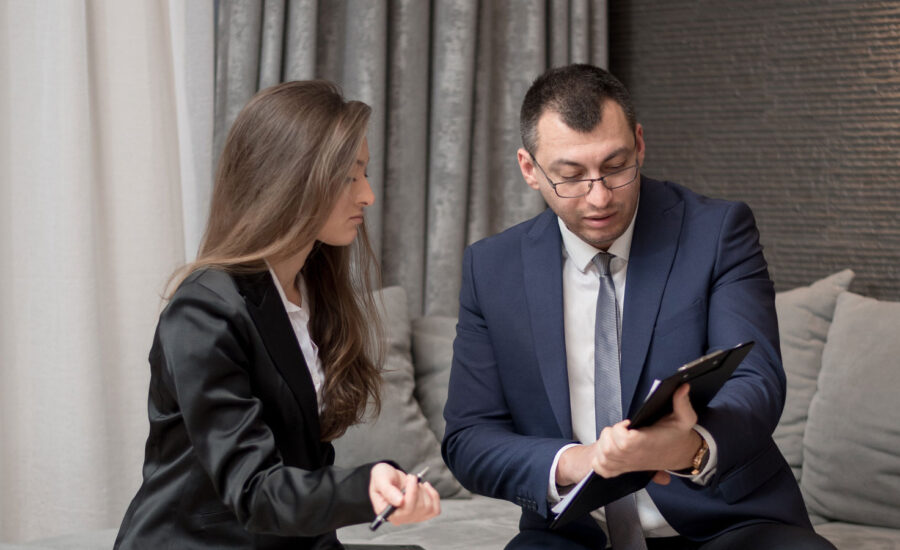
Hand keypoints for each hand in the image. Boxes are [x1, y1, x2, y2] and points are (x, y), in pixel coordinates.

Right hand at [369, 463, 439, 524]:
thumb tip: (399, 502)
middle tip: (410, 478)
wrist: (389, 476)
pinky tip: (425, 488)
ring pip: (428, 507)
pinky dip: (433, 496)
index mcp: (388, 512)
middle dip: (417, 488)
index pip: (406, 510)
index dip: (412, 494)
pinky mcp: (422, 513)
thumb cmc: (382, 478)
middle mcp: (400, 518)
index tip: (411, 479)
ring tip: (414, 484)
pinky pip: (435, 510)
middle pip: (419, 508)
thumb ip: (388, 490)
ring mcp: (412, 517)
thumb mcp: (380, 479)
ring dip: (424, 491)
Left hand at [557, 384, 701, 485]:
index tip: (628, 424)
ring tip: (614, 437)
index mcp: (646, 444)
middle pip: (608, 448)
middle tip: (621, 429)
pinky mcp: (621, 470)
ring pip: (602, 456)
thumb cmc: (677, 436)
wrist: (678, 454)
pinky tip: (607, 450)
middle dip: (609, 434)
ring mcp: (627, 465)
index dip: (620, 430)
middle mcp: (635, 457)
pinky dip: (598, 459)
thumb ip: (682, 402)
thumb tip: (682, 387)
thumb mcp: (684, 418)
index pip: (624, 441)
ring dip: (603, 443)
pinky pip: (600, 468)